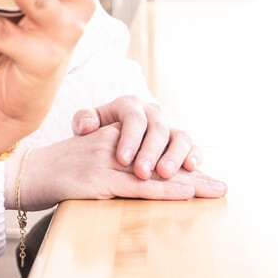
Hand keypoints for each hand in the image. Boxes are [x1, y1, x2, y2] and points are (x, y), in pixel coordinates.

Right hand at [17, 124, 226, 208]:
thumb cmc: (50, 170)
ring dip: (187, 182)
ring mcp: (104, 162)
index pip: (151, 145)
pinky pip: (136, 186)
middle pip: (159, 156)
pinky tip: (183, 193)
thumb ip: (107, 161)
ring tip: (213, 191)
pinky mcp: (96, 180)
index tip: (204, 170)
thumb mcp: (81, 158)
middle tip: (221, 186)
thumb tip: (133, 178)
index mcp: (107, 136)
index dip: (179, 159)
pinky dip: (163, 191)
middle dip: (191, 172)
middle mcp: (109, 145)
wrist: (19, 175)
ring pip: (153, 172)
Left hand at [72, 95, 199, 179]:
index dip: (129, 138)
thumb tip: (87, 126)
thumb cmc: (100, 130)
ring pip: (180, 137)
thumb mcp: (87, 122)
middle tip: (142, 172)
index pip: (133, 118)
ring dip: (174, 156)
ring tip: (164, 174)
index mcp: (130, 104)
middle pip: (158, 129)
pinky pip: (194, 146)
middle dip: (150, 152)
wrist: (116, 134)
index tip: (122, 158)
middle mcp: (154, 112)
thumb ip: (83, 120)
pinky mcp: (183, 140)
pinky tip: (191, 169)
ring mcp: (171, 125)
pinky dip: (195, 156)